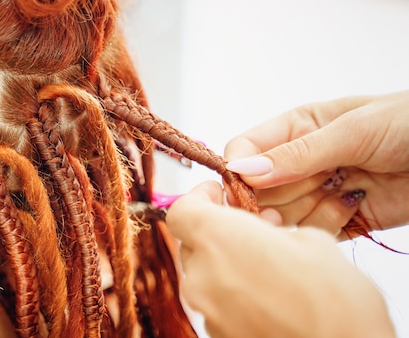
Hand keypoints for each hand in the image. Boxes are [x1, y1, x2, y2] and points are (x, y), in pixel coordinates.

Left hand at [166, 181, 395, 337]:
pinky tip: (269, 297)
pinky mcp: (217, 335)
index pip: (182, 210)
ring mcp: (206, 312)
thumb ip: (272, 228)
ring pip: (205, 274)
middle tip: (254, 230)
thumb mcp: (312, 243)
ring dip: (228, 264)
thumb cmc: (336, 302)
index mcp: (218, 240)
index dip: (199, 198)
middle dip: (219, 232)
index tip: (221, 194)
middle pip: (193, 243)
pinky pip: (217, 304)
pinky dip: (235, 294)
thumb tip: (264, 227)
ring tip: (268, 266)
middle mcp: (201, 276)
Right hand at [224, 90, 408, 234]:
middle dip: (271, 201)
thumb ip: (299, 153)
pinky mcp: (339, 218)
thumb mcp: (353, 130)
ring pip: (284, 214)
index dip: (238, 171)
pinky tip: (353, 207)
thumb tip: (243, 169)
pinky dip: (327, 227)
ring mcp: (319, 190)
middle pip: (260, 189)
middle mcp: (300, 161)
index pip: (246, 150)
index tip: (244, 191)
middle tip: (289, 207)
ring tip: (340, 196)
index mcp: (296, 127)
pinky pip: (313, 232)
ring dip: (305, 213)